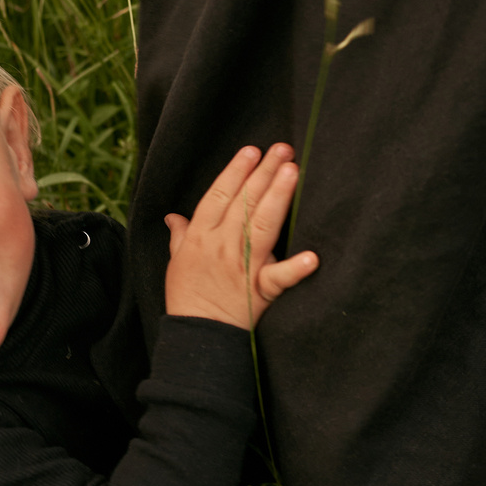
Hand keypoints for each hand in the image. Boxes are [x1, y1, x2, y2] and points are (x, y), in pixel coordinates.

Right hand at [162, 143, 318, 326]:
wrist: (197, 335)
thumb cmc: (187, 298)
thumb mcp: (176, 262)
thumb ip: (179, 236)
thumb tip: (173, 216)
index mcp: (200, 237)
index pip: (218, 196)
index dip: (235, 172)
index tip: (251, 151)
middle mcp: (222, 246)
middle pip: (244, 203)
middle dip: (263, 173)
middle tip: (281, 149)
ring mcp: (242, 266)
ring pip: (262, 225)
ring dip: (278, 196)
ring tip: (292, 171)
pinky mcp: (260, 291)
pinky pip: (279, 279)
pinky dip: (295, 269)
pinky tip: (312, 256)